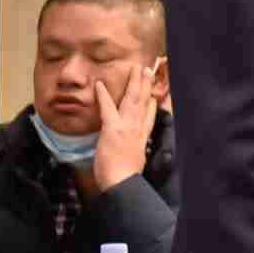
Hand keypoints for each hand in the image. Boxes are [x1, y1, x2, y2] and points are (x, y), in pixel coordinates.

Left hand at [94, 60, 162, 192]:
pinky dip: (103, 95)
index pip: (149, 116)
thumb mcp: (137, 163)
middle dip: (146, 84)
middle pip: (144, 102)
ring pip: (132, 100)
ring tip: (136, 68)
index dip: (152, 103)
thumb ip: (135, 153)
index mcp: (143, 137)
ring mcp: (126, 127)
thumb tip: (134, 152)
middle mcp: (137, 129)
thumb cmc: (126, 178)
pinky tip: (99, 84)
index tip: (154, 93)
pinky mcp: (113, 129)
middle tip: (147, 69)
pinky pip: (108, 108)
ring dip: (134, 82)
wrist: (123, 184)